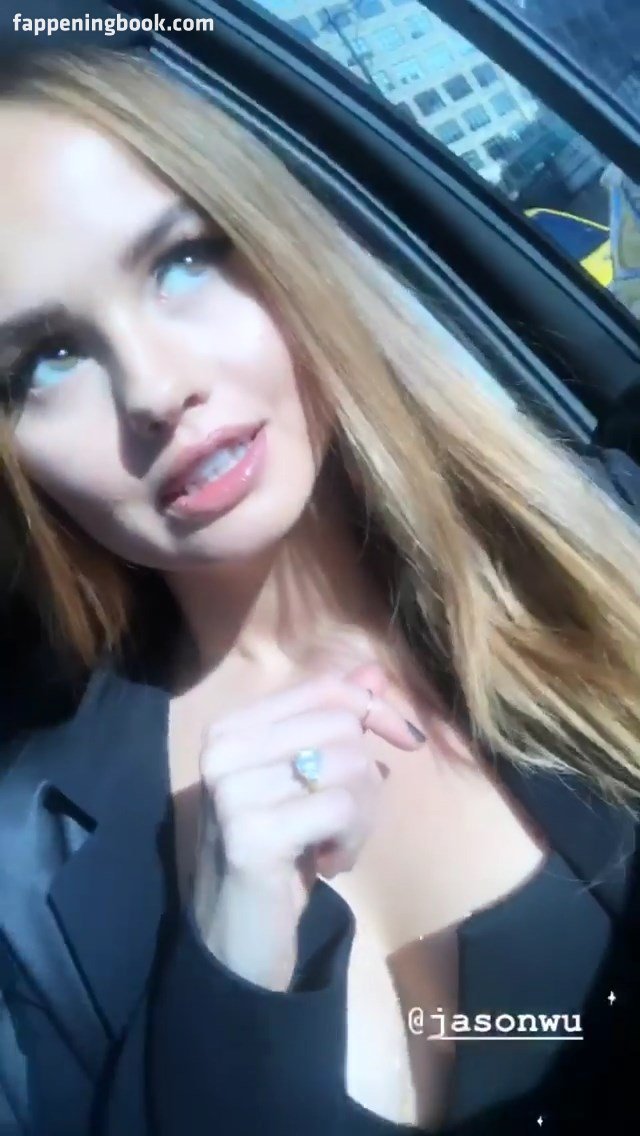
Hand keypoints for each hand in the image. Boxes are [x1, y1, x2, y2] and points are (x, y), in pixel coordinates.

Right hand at [190, 662, 424, 990]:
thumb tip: (373, 673)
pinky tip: (328, 866)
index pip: (322, 687)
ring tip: (337, 846)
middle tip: (350, 823)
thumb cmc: (274, 856)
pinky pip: (342, 809)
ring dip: (364, 815)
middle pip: (342, 726)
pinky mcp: (252, 833)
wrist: (232, 942)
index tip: (405, 740)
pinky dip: (352, 841)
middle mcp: (222, 749)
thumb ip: (331, 725)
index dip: (374, 706)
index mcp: (230, 728)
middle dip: (368, 778)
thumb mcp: (303, 783)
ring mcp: (232, 790)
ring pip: (350, 765)